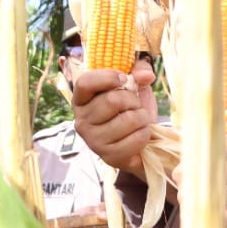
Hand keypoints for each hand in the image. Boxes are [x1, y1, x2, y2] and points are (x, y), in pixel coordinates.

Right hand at [72, 60, 158, 174]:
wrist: (139, 141)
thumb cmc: (131, 110)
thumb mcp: (135, 86)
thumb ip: (139, 71)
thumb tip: (145, 75)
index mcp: (82, 100)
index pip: (84, 83)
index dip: (107, 77)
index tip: (124, 79)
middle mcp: (81, 120)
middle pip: (112, 100)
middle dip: (132, 101)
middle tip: (134, 106)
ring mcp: (93, 140)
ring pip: (128, 120)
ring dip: (142, 118)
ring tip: (139, 121)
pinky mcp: (108, 156)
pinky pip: (135, 139)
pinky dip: (145, 134)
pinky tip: (140, 136)